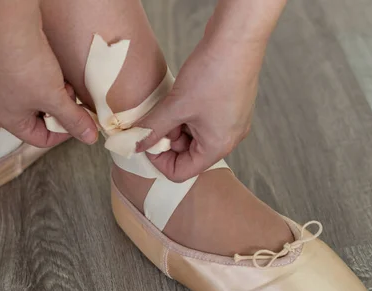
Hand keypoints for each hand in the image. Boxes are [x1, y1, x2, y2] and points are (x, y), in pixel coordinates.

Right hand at [0, 14, 96, 146]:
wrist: (10, 26)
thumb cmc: (25, 65)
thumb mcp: (56, 98)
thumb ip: (74, 120)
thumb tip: (88, 137)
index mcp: (7, 119)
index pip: (39, 139)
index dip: (63, 134)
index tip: (78, 122)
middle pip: (36, 119)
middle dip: (57, 110)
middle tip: (69, 98)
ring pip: (31, 99)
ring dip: (51, 94)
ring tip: (60, 81)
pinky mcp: (0, 64)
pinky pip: (25, 81)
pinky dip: (40, 80)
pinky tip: (50, 68)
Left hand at [135, 38, 259, 181]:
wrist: (237, 38)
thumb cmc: (212, 73)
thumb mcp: (176, 105)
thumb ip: (152, 128)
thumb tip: (134, 144)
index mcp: (217, 146)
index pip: (181, 172)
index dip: (159, 159)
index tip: (148, 138)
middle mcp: (228, 139)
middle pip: (188, 155)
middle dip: (168, 139)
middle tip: (158, 117)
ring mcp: (230, 122)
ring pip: (193, 136)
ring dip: (176, 125)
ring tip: (171, 103)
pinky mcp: (229, 106)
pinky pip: (202, 121)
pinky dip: (186, 114)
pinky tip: (181, 96)